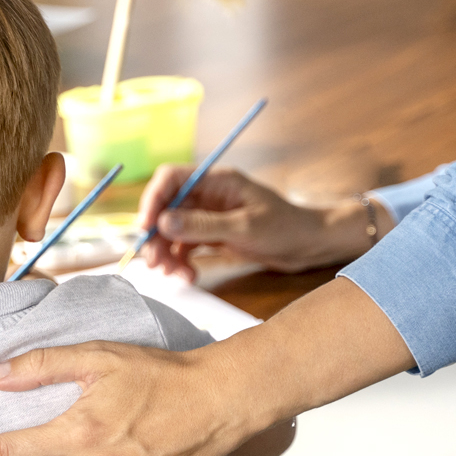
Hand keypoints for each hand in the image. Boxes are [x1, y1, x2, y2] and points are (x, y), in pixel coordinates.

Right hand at [138, 165, 392, 280]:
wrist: (310, 245)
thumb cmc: (285, 228)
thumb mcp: (244, 228)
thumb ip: (203, 225)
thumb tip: (163, 222)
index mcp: (216, 180)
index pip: (171, 178)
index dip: (152, 199)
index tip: (145, 227)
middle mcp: (208, 195)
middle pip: (166, 207)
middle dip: (157, 234)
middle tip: (154, 262)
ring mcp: (209, 215)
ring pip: (172, 229)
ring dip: (167, 252)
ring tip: (172, 274)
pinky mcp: (212, 234)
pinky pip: (185, 245)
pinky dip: (181, 261)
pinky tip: (187, 276)